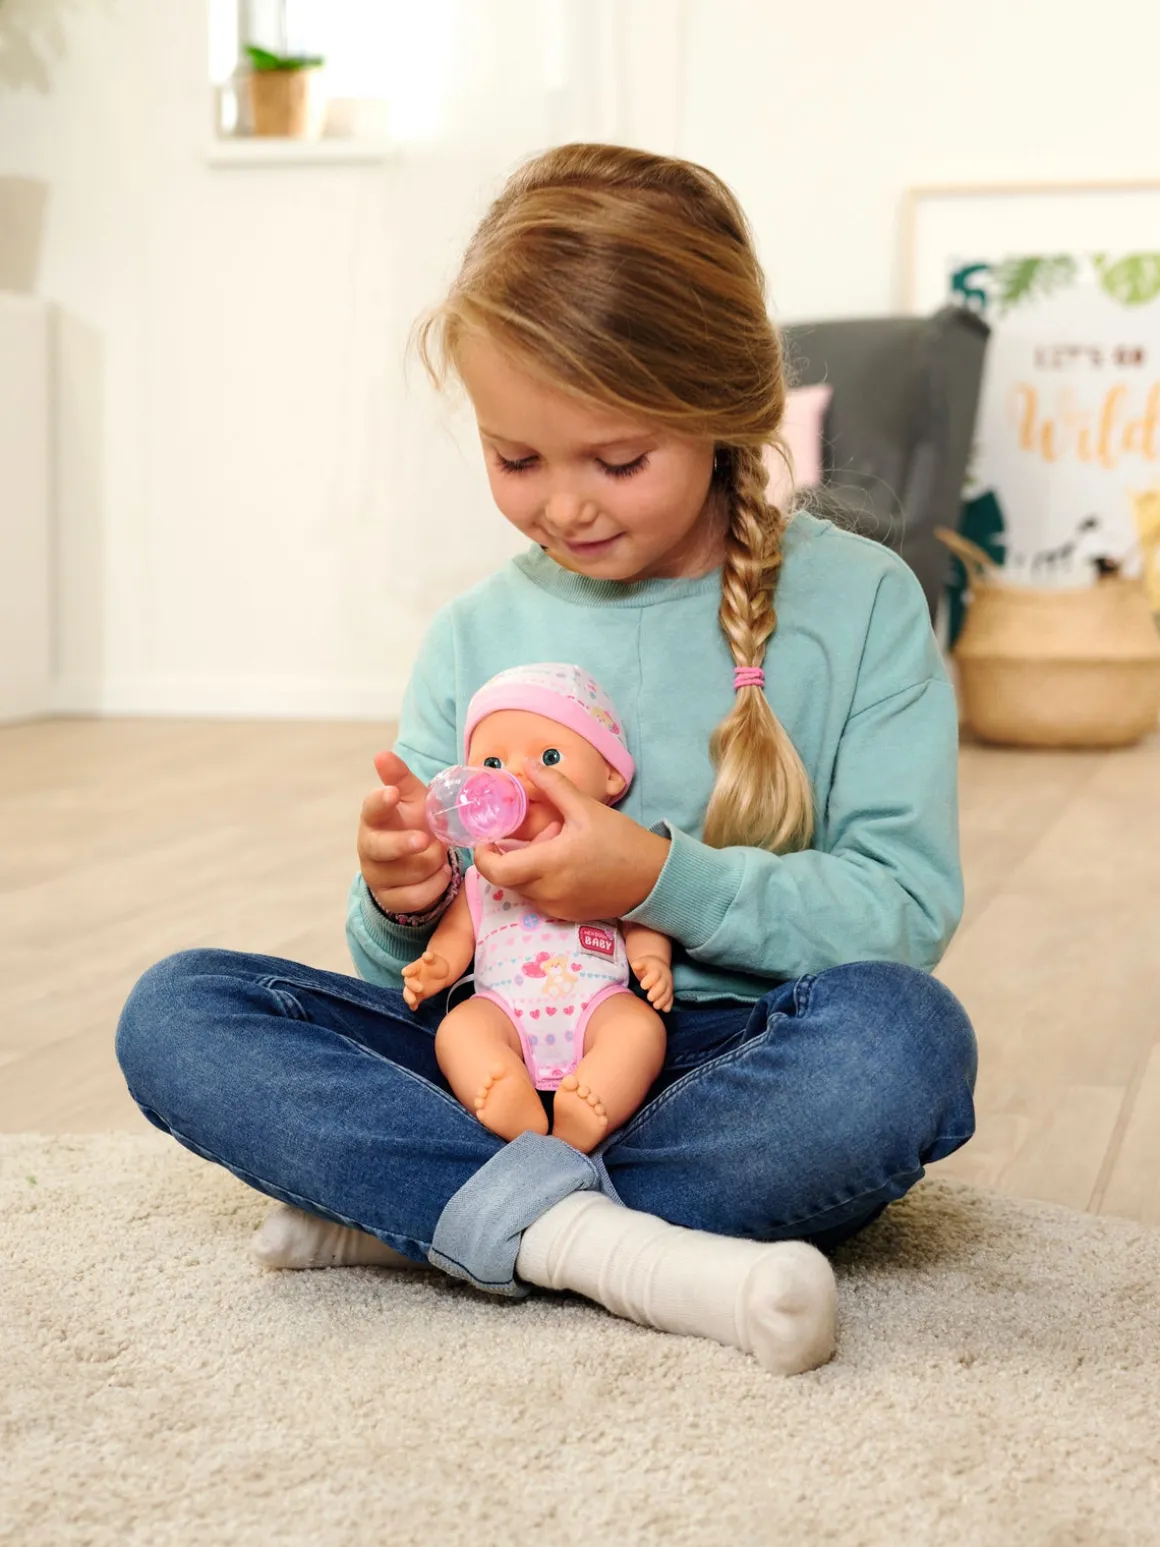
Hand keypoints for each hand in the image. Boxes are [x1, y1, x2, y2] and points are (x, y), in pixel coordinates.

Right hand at [357, 751, 449, 915]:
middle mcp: (370, 848)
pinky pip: (414, 897)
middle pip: (379, 848)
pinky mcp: (390, 899)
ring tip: (443, 853)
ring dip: (431, 863)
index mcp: (374, 819)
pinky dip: (434, 886)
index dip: (380, 802)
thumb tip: (382, 754)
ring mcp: (377, 876)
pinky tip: (443, 873)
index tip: (393, 793)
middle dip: (402, 844)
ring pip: (405, 874)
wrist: (418, 862)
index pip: (370, 809)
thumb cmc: (413, 824)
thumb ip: (399, 778)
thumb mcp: (413, 800)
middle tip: (425, 839)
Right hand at [401, 950, 451, 1009]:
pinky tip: (414, 1008)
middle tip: (420, 988)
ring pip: (408, 992)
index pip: (410, 969)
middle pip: (409, 982)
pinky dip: (413, 1005)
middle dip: (412, 985)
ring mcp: (415, 987)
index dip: (408, 970)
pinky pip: (414, 1001)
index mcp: (416, 967)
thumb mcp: (435, 959)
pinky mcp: (419, 995)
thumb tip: (426, 955)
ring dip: (409, 997)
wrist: (442, 973)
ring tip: (412, 1001)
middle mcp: (413, 978)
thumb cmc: (436, 964)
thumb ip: (430, 957)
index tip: (405, 972)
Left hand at [473, 760, 669, 922]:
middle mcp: (548, 892)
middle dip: (505, 858)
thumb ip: (553, 786)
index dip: (482, 856)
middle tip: (522, 836)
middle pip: (506, 880)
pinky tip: (561, 864)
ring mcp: (557, 907)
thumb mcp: (586, 808)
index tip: (486, 838)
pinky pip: (539, 899)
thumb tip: (528, 764)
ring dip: (523, 869)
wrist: (654, 878)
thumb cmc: (621, 841)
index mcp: (550, 864)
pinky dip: (538, 882)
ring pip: (522, 889)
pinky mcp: (566, 915)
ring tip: (549, 846)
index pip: (496, 871)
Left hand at [630, 954, 673, 1012]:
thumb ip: (639, 964)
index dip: (649, 980)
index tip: (642, 985)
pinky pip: (671, 998)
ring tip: (656, 1006)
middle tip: (649, 998)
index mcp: (657, 969)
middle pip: (662, 985)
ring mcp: (668, 985)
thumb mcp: (643, 962)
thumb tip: (635, 965)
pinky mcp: (669, 992)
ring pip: (667, 993)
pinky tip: (665, 1009)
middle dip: (657, 993)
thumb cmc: (647, 966)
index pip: (655, 974)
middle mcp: (664, 977)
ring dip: (663, 1000)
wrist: (659, 967)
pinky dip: (669, 1004)